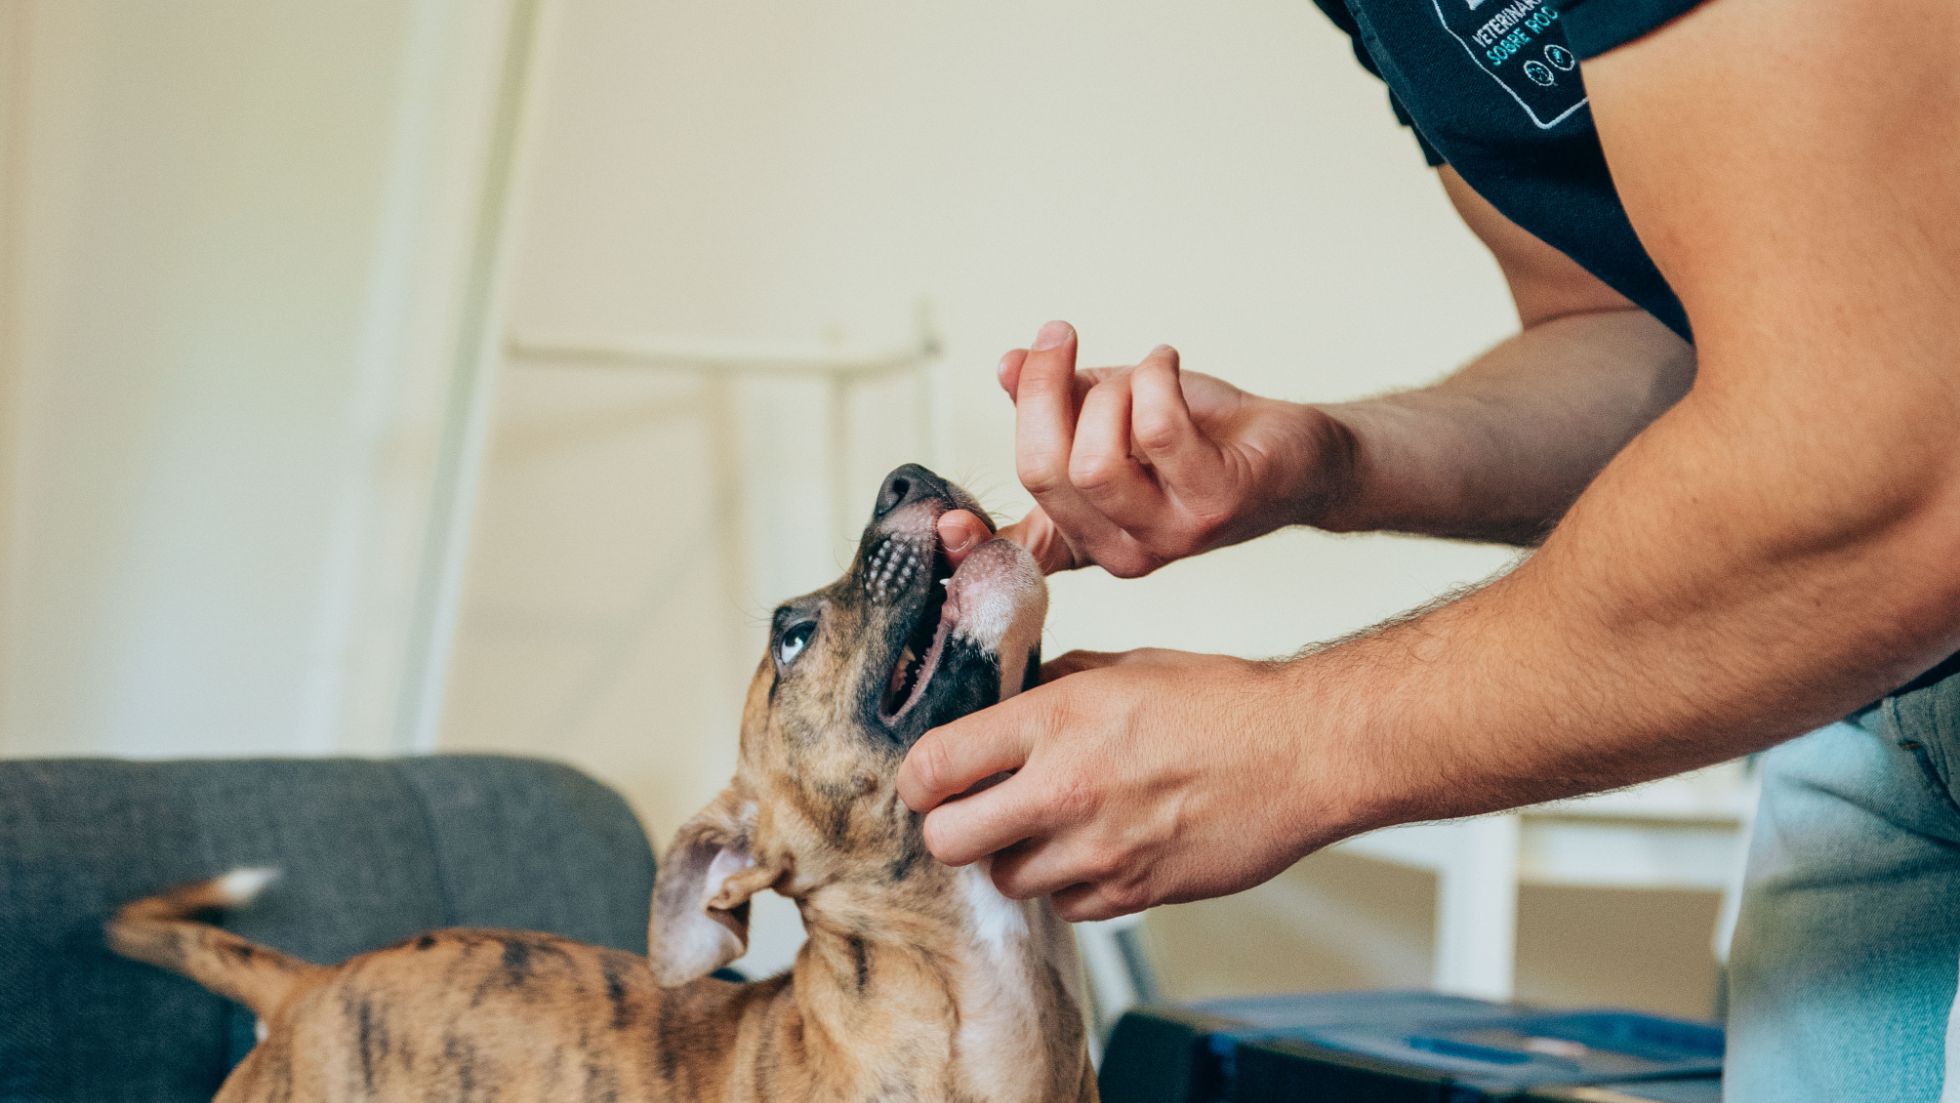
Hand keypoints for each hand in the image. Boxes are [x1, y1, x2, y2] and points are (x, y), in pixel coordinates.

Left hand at [896, 647, 1340, 920]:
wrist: (1303, 754)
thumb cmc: (1225, 704)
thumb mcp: (1124, 668)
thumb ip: (1052, 686)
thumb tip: (1003, 702)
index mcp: (1056, 719)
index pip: (934, 765)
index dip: (916, 779)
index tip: (925, 780)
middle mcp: (1066, 788)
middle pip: (948, 841)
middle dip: (949, 830)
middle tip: (969, 815)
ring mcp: (1098, 849)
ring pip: (1005, 881)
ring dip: (1014, 859)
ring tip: (1046, 829)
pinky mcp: (1133, 893)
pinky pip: (1066, 908)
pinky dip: (1069, 887)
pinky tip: (1095, 850)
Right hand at [963, 321, 1353, 576]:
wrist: (1297, 456)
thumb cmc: (1201, 439)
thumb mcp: (1111, 413)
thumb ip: (1054, 399)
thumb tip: (1007, 365)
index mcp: (1085, 537)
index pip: (1014, 553)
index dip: (970, 547)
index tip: (944, 524)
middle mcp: (1120, 552)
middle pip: (1042, 472)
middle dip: (1044, 388)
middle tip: (1059, 337)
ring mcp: (1169, 535)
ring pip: (1095, 458)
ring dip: (1111, 388)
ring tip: (1141, 369)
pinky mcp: (1215, 505)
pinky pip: (1157, 429)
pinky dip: (1154, 377)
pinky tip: (1166, 364)